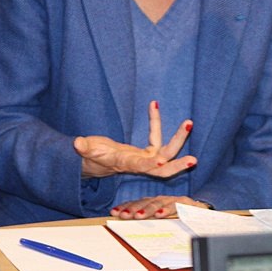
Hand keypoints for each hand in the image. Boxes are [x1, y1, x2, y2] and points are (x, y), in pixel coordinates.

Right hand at [74, 100, 196, 177]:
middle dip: (178, 164)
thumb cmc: (90, 156)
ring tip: (188, 122)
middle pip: (163, 167)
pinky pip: (156, 137)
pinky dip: (155, 121)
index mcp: (124, 164)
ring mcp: (144, 158)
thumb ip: (83, 147)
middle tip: (194, 159)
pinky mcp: (146, 151)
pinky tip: (153, 104)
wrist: (93, 163)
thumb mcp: (85, 151)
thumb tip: (77, 142)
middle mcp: (138, 163)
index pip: (139, 166)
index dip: (149, 164)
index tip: (160, 161)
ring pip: (166, 152)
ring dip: (178, 138)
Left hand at [110, 195, 206, 219]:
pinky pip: (176, 207)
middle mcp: (163, 200)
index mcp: (155, 204)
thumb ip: (149, 223)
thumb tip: (129, 224)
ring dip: (147, 210)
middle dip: (133, 209)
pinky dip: (167, 210)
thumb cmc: (183, 220)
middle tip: (122, 215)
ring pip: (158, 203)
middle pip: (145, 202)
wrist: (207, 217)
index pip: (138, 204)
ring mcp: (175, 201)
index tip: (114, 212)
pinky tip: (160, 215)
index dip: (126, 207)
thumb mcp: (163, 222)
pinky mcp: (187, 205)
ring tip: (137, 216)